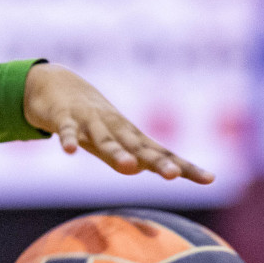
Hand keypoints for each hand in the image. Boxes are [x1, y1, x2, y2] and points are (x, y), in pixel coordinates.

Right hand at [22, 63, 214, 183]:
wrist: (53, 83)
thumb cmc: (88, 116)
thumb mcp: (109, 140)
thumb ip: (126, 157)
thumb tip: (141, 171)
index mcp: (129, 135)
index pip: (162, 153)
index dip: (185, 166)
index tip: (210, 180)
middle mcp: (115, 127)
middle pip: (138, 147)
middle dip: (155, 162)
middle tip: (172, 176)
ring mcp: (90, 121)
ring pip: (105, 139)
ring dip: (116, 152)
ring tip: (129, 167)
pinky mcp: (64, 117)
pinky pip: (67, 130)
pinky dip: (68, 139)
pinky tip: (68, 151)